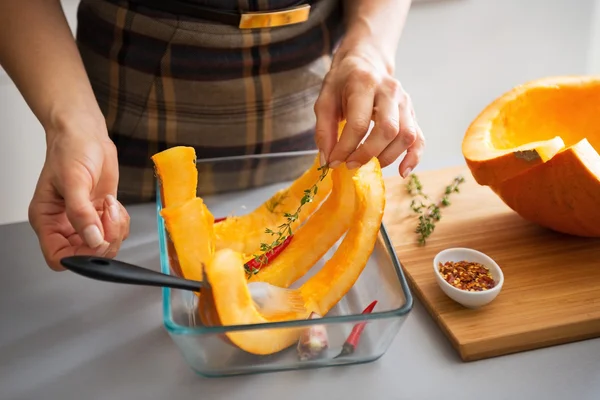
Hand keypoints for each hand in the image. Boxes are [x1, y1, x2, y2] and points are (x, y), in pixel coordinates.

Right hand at [28, 117, 129, 270]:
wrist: (87, 134)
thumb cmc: (71, 150)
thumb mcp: (74, 180)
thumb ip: (81, 213)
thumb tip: (92, 239)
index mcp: (47, 220)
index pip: (59, 257)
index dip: (80, 256)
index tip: (97, 240)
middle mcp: (64, 224)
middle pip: (86, 254)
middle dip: (104, 239)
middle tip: (108, 215)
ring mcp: (84, 220)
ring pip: (104, 244)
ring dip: (114, 228)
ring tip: (109, 204)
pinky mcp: (100, 214)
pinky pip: (115, 231)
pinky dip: (121, 222)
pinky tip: (113, 203)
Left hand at [314, 43, 424, 176]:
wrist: (365, 63)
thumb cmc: (342, 83)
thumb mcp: (324, 100)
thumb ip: (323, 130)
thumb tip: (328, 160)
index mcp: (364, 84)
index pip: (359, 123)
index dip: (345, 147)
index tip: (334, 161)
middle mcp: (389, 91)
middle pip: (387, 130)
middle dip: (368, 153)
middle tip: (351, 164)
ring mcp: (405, 102)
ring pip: (405, 136)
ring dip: (387, 157)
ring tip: (369, 165)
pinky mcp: (412, 113)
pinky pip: (419, 138)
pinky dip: (413, 157)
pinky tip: (402, 171)